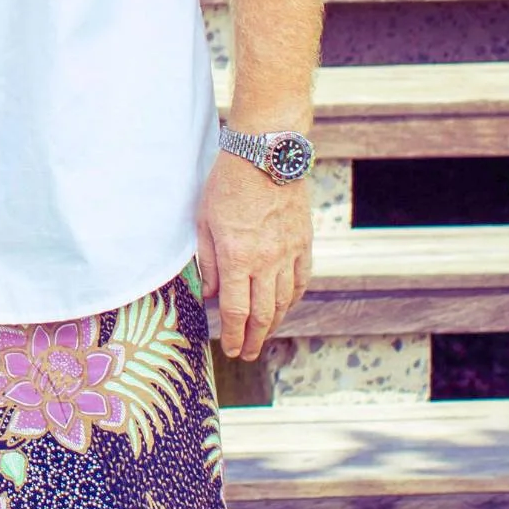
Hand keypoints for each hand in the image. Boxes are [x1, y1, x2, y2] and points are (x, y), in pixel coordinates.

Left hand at [197, 149, 311, 361]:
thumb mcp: (204, 222)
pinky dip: (294, 298)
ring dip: (275, 323)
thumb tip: (209, 296)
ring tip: (265, 336)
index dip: (234, 334)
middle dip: (254, 339)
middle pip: (263, 313)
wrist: (266, 154)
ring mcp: (289, 253)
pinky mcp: (304, 242)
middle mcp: (266, 261)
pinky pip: (302, 279)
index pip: (237, 310)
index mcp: (237, 258)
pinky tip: (286, 306)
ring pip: (284, 300)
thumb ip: (207, 263)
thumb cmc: (227, 185)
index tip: (230, 349)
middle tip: (247, 353)